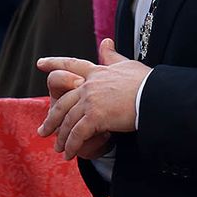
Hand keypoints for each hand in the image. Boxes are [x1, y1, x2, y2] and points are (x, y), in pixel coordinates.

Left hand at [37, 38, 150, 158]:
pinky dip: (72, 146)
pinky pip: (78, 134)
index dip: (54, 64)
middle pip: (63, 102)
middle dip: (51, 118)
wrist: (156, 96)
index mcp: (97, 72)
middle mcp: (89, 85)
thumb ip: (113, 56)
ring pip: (68, 120)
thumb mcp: (128, 64)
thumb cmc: (147, 81)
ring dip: (62, 138)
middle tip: (43, 130)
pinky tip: (69, 155)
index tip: (40, 64)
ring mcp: (91, 101)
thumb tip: (105, 42)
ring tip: (58, 149)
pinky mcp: (95, 117)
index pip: (71, 65)